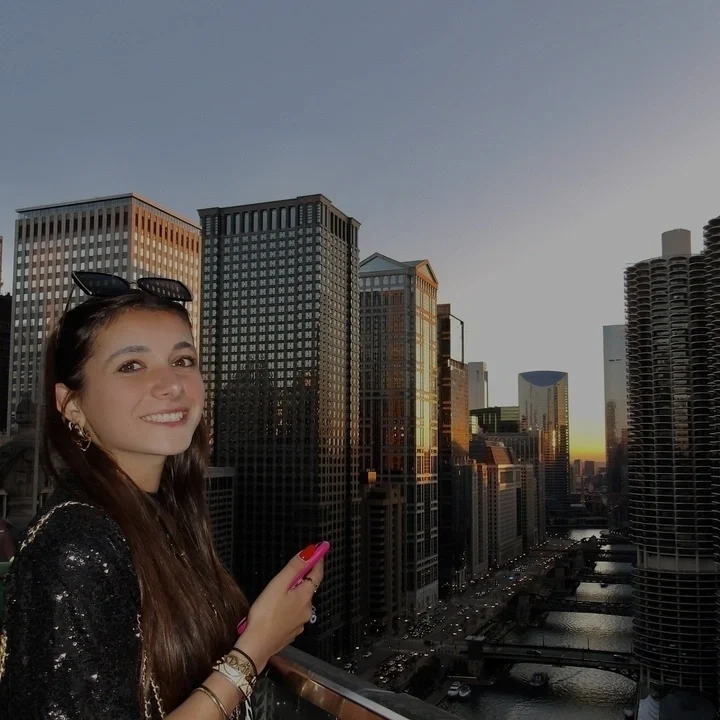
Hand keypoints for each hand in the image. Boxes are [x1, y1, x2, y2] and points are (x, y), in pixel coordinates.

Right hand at [234, 552, 323, 671]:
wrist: (257, 646)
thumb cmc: (266, 613)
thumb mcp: (279, 585)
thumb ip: (294, 568)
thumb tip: (309, 553)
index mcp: (305, 596)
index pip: (317, 574)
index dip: (318, 562)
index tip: (319, 551)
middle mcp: (307, 610)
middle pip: (308, 589)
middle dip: (301, 579)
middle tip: (289, 573)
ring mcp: (300, 623)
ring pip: (300, 603)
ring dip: (293, 595)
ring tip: (277, 593)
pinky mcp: (291, 633)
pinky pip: (293, 615)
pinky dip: (288, 608)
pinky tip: (276, 610)